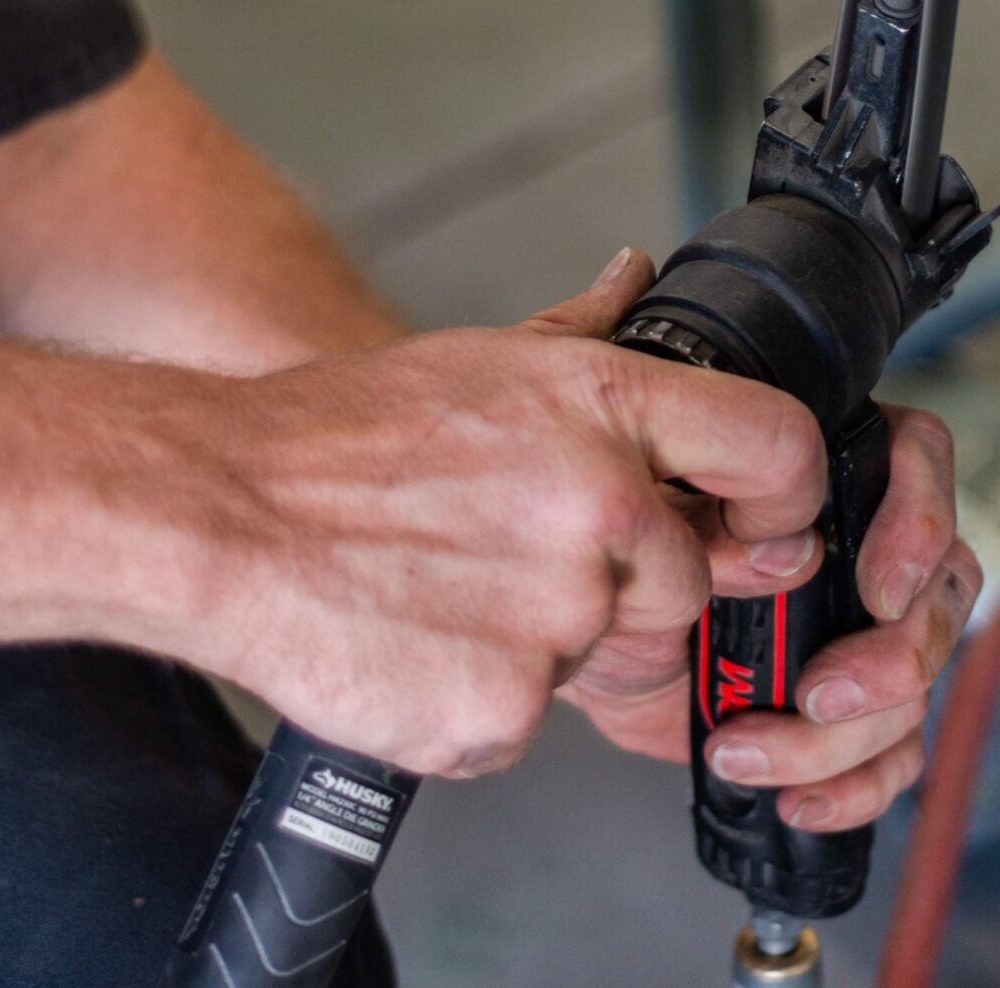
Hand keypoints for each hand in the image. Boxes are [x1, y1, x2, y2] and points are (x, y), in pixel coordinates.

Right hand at [140, 249, 825, 778]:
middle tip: (510, 565)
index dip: (785, 497)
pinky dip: (480, 703)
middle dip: (620, 594)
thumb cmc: (334, 439)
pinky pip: (532, 722)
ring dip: (547, 649)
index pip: (772, 445)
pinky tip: (419, 642)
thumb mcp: (479, 361)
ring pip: (606, 660)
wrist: (214, 514)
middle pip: (686, 586)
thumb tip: (636, 277)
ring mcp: (556, 613)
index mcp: (602, 408)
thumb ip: (582, 335)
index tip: (765, 523)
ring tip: (452, 594)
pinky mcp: (505, 708)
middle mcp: (598, 504)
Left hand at [562, 389, 981, 836]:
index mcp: (825, 468)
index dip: (919, 524)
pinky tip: (795, 799)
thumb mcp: (648, 512)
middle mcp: (864, 545)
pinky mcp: (849, 711)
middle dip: (894, 658)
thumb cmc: (620, 551)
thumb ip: (713, 517)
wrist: (587, 634)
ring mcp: (864, 631)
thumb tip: (785, 556)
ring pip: (917, 686)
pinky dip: (853, 788)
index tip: (876, 591)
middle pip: (942, 588)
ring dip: (840, 738)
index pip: (918, 459)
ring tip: (744, 750)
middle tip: (818, 692)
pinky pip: (895, 757)